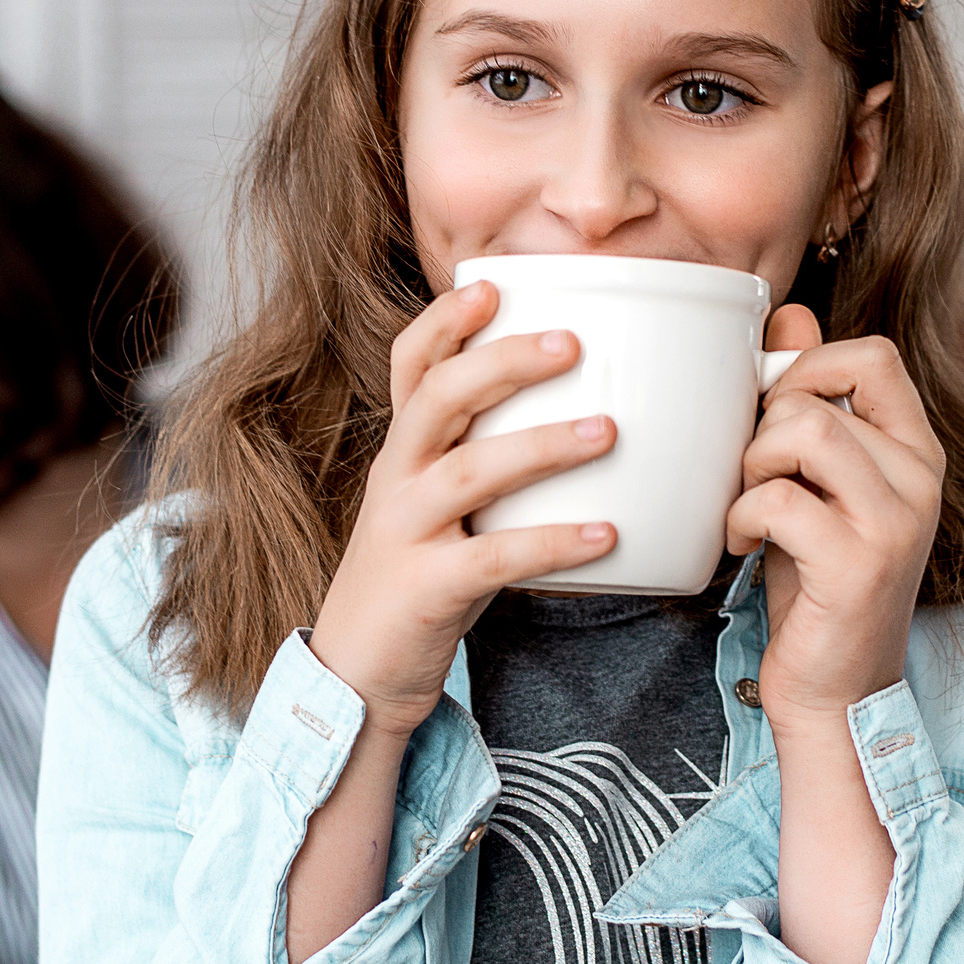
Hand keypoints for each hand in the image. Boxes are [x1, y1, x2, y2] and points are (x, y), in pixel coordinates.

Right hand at [310, 279, 618, 736]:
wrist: (356, 677)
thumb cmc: (419, 578)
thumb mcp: (437, 507)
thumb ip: (485, 458)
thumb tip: (586, 411)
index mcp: (401, 451)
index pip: (408, 366)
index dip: (444, 322)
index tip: (491, 286)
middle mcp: (394, 480)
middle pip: (437, 399)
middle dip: (502, 362)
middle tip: (573, 342)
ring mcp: (404, 534)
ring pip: (468, 472)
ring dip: (540, 445)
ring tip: (606, 430)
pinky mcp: (426, 590)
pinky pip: (495, 558)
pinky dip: (553, 542)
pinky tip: (607, 534)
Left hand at [726, 305, 943, 725]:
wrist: (832, 687)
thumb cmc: (813, 579)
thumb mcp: (812, 481)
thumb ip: (810, 400)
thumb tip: (789, 315)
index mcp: (916, 449)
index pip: (873, 353)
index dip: (806, 368)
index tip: (774, 417)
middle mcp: (922, 478)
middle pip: (819, 395)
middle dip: (761, 430)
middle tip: (754, 480)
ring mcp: (897, 521)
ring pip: (801, 432)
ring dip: (750, 469)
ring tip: (749, 509)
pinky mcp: (860, 564)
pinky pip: (777, 498)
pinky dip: (741, 519)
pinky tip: (743, 547)